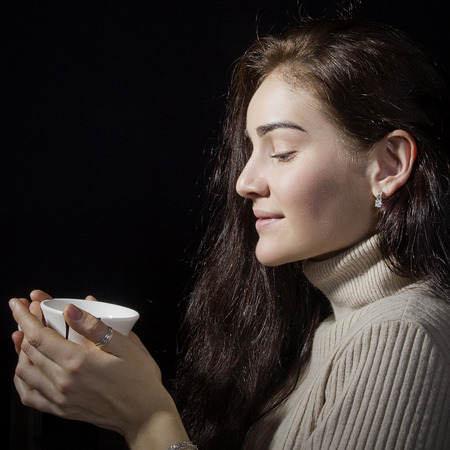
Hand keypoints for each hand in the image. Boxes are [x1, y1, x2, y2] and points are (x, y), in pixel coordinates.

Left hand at [9, 291, 188, 448]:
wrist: (144, 413)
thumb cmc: (139, 378)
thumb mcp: (126, 345)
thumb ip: (94, 326)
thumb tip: (70, 309)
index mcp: (78, 362)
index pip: (38, 336)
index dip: (25, 317)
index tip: (19, 303)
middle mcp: (63, 382)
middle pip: (29, 350)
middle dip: (24, 325)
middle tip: (29, 311)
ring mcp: (60, 398)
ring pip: (24, 372)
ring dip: (20, 349)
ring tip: (24, 334)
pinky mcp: (61, 410)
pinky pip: (29, 395)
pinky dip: (22, 378)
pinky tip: (27, 366)